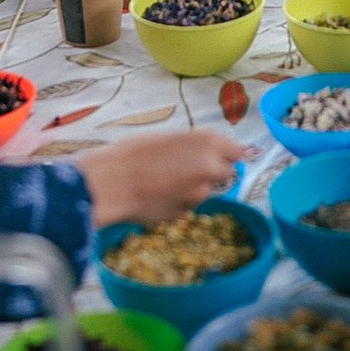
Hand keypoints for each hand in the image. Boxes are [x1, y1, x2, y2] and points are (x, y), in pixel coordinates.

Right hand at [73, 130, 242, 226]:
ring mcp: (201, 192)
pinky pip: (188, 205)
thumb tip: (210, 154)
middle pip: (228, 173)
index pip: (236, 151)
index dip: (227, 155)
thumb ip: (194, 147)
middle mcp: (210, 166)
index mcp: (207, 141)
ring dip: (194, 188)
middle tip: (193, 170)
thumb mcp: (170, 137)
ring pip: (206, 191)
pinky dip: (179, 202)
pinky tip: (158, 195)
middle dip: (215, 173)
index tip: (219, 157)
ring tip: (166, 181)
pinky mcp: (187, 212)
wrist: (112, 182)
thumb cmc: (133, 152)